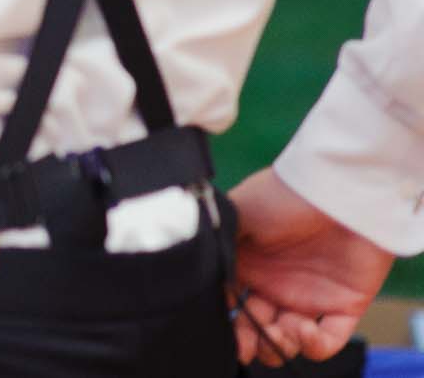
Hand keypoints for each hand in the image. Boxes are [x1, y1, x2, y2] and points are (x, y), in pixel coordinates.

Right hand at [226, 167, 393, 366]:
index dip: (228, 324)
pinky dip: (315, 346)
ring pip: (290, 340)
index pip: (233, 306)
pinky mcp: (342, 306)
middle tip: (250, 346)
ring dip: (281, 346)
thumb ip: (215, 246)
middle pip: (259, 329)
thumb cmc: (282, 196)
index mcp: (248, 266)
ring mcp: (309, 297)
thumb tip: (194, 275)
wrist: (334, 191)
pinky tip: (304, 330)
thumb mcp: (235, 214)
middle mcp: (275, 285)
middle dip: (252, 344)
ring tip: (282, 332)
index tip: (223, 332)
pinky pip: (328, 340)